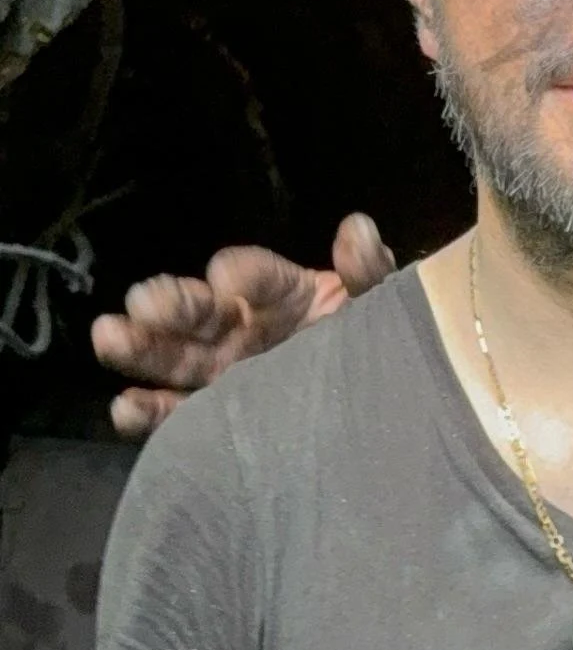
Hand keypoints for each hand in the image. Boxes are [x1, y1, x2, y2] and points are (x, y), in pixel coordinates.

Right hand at [92, 214, 395, 438]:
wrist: (383, 417)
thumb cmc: (378, 347)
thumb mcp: (385, 309)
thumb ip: (370, 275)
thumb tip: (358, 230)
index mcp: (285, 296)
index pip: (264, 278)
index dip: (247, 273)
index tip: (227, 272)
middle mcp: (244, 330)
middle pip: (204, 315)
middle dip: (173, 305)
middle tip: (143, 301)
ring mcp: (225, 375)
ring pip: (177, 359)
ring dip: (142, 348)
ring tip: (109, 337)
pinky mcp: (213, 420)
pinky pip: (177, 417)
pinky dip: (149, 413)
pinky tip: (124, 407)